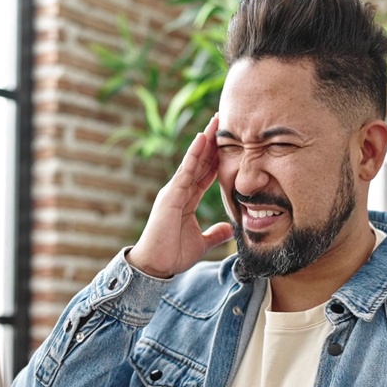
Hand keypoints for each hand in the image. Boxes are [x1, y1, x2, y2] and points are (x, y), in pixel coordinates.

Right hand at [126, 116, 232, 278]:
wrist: (156, 266)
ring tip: (215, 121)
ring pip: (193, 161)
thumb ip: (215, 234)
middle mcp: (179, 191)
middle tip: (224, 120)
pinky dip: (194, 154)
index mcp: (187, 199)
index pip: (206, 173)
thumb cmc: (173, 254)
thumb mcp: (202, 242)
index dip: (217, 157)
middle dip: (212, 142)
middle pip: (200, 161)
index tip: (230, 141)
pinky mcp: (170, 196)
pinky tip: (202, 139)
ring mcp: (173, 191)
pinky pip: (185, 171)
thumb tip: (230, 228)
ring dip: (205, 140)